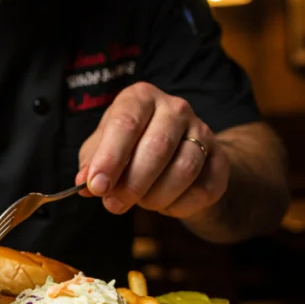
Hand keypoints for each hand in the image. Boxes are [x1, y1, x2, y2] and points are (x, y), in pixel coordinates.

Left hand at [74, 82, 227, 218]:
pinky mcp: (220, 160)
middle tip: (114, 205)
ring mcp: (203, 131)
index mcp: (141, 98)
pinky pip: (202, 189)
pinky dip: (179, 205)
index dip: (110, 157)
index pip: (125, 123)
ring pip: (184, 169)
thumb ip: (92, 164)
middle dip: (132, 183)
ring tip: (141, 203)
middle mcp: (175, 108)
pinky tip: (165, 203)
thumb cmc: (132, 149)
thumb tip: (84, 184)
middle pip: (157, 146)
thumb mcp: (104, 150)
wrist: (178, 157)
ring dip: (156, 196)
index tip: (96, 185)